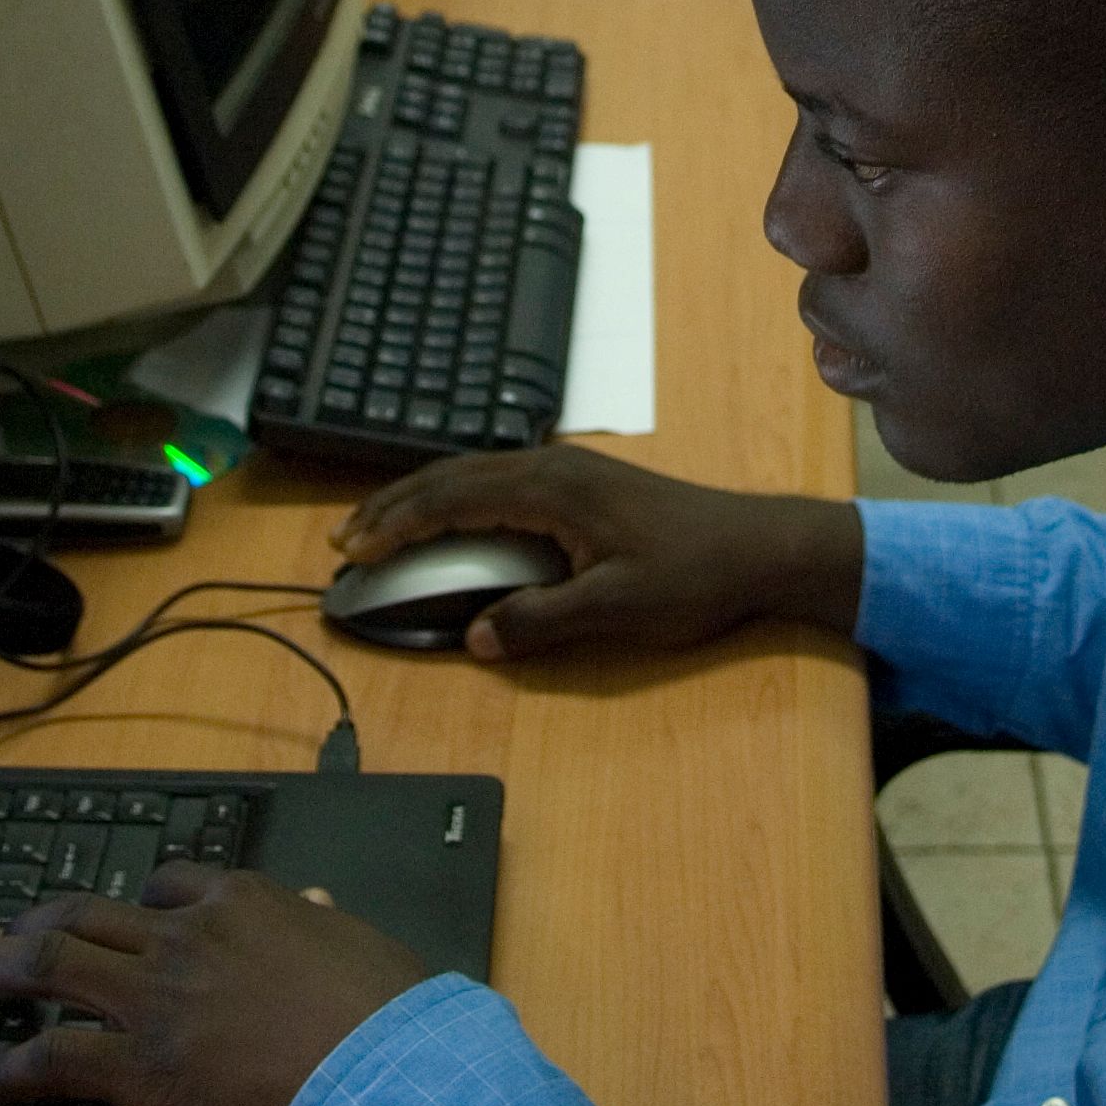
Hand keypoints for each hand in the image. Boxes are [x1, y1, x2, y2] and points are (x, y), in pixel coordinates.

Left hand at [0, 865, 429, 1105]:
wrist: (386, 1077)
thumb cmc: (388, 1018)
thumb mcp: (357, 944)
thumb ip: (319, 921)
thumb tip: (314, 899)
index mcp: (242, 902)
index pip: (167, 884)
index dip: (132, 906)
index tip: (116, 921)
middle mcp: (185, 936)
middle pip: (84, 913)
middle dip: (26, 921)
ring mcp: (155, 997)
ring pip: (48, 962)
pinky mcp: (138, 1063)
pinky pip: (53, 1056)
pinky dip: (10, 1069)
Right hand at [331, 443, 858, 659]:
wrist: (759, 548)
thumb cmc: (695, 574)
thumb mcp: (617, 608)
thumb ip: (543, 620)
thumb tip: (478, 638)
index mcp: (554, 488)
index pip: (454, 497)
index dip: (399, 523)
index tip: (357, 549)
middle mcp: (554, 466)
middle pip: (453, 474)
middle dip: (394, 506)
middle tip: (346, 541)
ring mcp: (568, 470)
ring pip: (473, 473)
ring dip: (422, 498)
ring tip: (379, 529)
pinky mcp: (581, 483)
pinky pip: (498, 480)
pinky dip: (457, 498)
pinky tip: (447, 521)